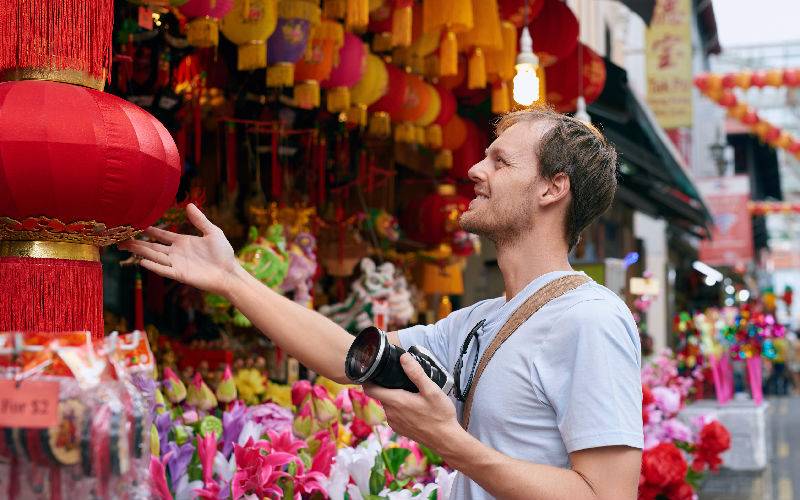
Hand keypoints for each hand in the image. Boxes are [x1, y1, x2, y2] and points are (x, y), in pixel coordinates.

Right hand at [118, 204, 239, 296]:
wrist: (229, 273)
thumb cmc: (223, 253)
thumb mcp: (212, 232)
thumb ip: (200, 220)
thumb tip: (190, 205)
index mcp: (182, 242)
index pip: (161, 235)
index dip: (149, 230)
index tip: (136, 223)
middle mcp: (176, 253)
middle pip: (152, 246)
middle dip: (136, 242)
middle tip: (120, 236)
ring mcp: (177, 264)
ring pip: (154, 256)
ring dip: (140, 251)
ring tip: (124, 245)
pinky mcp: (180, 275)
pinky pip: (164, 270)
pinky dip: (153, 266)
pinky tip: (142, 261)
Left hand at [364, 353, 463, 448]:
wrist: (446, 440)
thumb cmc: (440, 415)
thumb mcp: (431, 390)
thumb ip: (416, 373)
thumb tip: (403, 358)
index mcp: (396, 401)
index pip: (370, 389)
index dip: (368, 379)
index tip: (373, 370)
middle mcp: (391, 413)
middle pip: (381, 395)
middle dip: (387, 385)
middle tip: (399, 376)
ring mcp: (394, 423)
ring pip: (388, 404)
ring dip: (394, 397)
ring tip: (409, 390)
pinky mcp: (400, 429)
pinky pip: (394, 414)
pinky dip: (399, 407)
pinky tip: (413, 405)